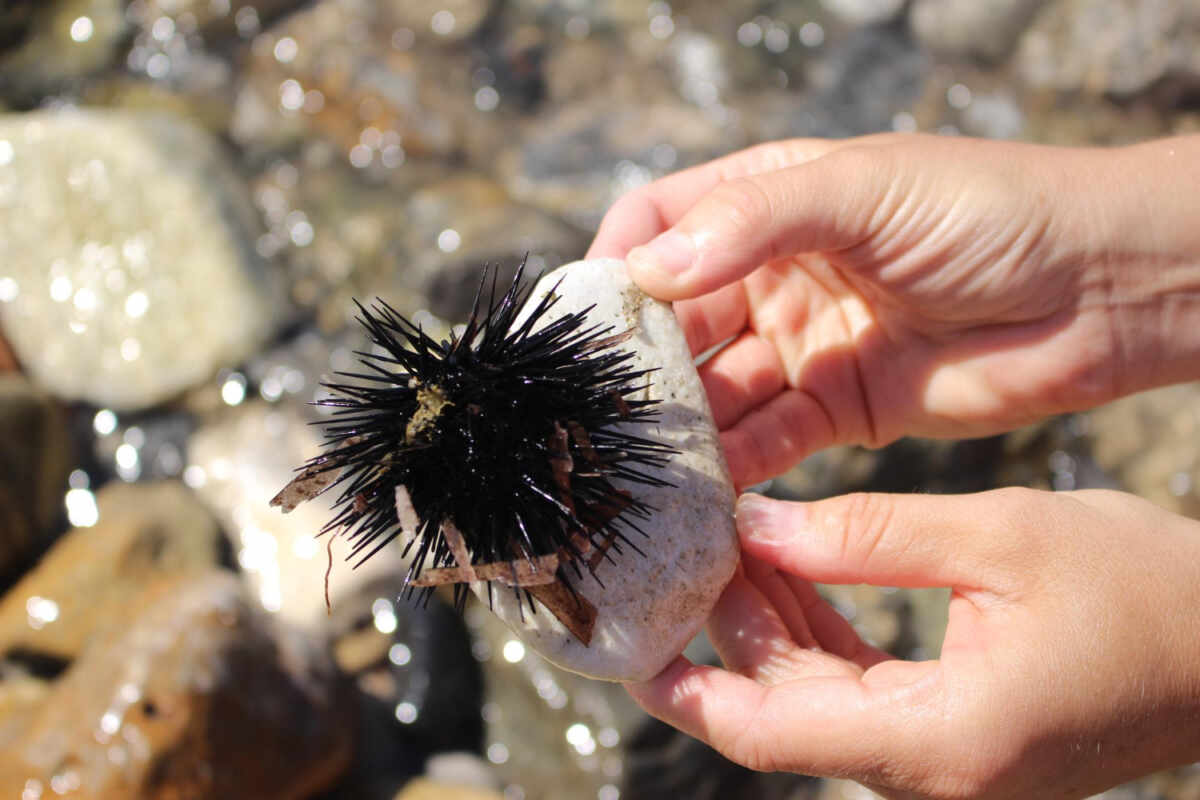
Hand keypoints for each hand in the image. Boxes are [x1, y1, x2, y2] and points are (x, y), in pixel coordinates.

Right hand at [588, 134, 1199, 487]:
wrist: (1102, 288)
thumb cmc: (990, 210)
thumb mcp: (864, 190)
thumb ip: (752, 224)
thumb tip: (647, 270)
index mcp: (772, 199)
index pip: (660, 221)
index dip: (616, 262)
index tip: (583, 317)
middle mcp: (775, 271)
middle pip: (678, 317)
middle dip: (641, 360)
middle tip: (604, 410)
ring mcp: (805, 343)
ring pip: (718, 386)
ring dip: (684, 422)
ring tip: (646, 459)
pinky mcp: (841, 409)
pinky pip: (769, 439)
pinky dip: (737, 464)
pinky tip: (709, 487)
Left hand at [626, 488, 1199, 798]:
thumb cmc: (1142, 590)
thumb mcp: (998, 538)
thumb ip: (867, 535)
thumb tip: (759, 528)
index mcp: (940, 742)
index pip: (770, 730)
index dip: (688, 691)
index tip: (626, 648)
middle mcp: (934, 773)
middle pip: (784, 711)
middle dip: (726, 634)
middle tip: (681, 552)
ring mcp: (947, 761)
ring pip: (818, 700)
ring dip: (771, 628)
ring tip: (733, 547)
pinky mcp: (960, 735)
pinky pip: (862, 692)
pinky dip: (820, 635)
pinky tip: (794, 572)